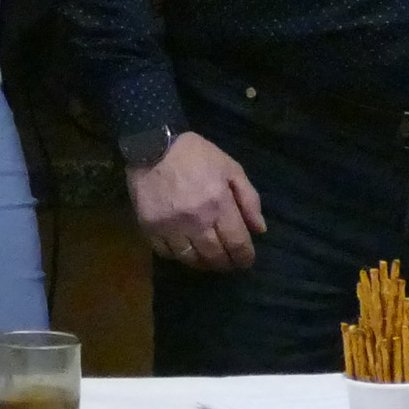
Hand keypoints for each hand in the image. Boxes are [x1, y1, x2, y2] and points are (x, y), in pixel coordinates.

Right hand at [128, 132, 265, 274]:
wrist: (152, 144)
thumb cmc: (196, 155)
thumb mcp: (231, 168)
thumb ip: (249, 199)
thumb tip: (259, 230)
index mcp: (219, 205)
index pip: (237, 244)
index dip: (245, 257)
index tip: (246, 260)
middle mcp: (196, 221)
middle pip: (215, 256)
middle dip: (226, 263)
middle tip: (229, 262)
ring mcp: (170, 226)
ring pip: (190, 259)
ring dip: (203, 263)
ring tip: (208, 259)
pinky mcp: (149, 227)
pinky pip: (166, 253)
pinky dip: (177, 255)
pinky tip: (184, 249)